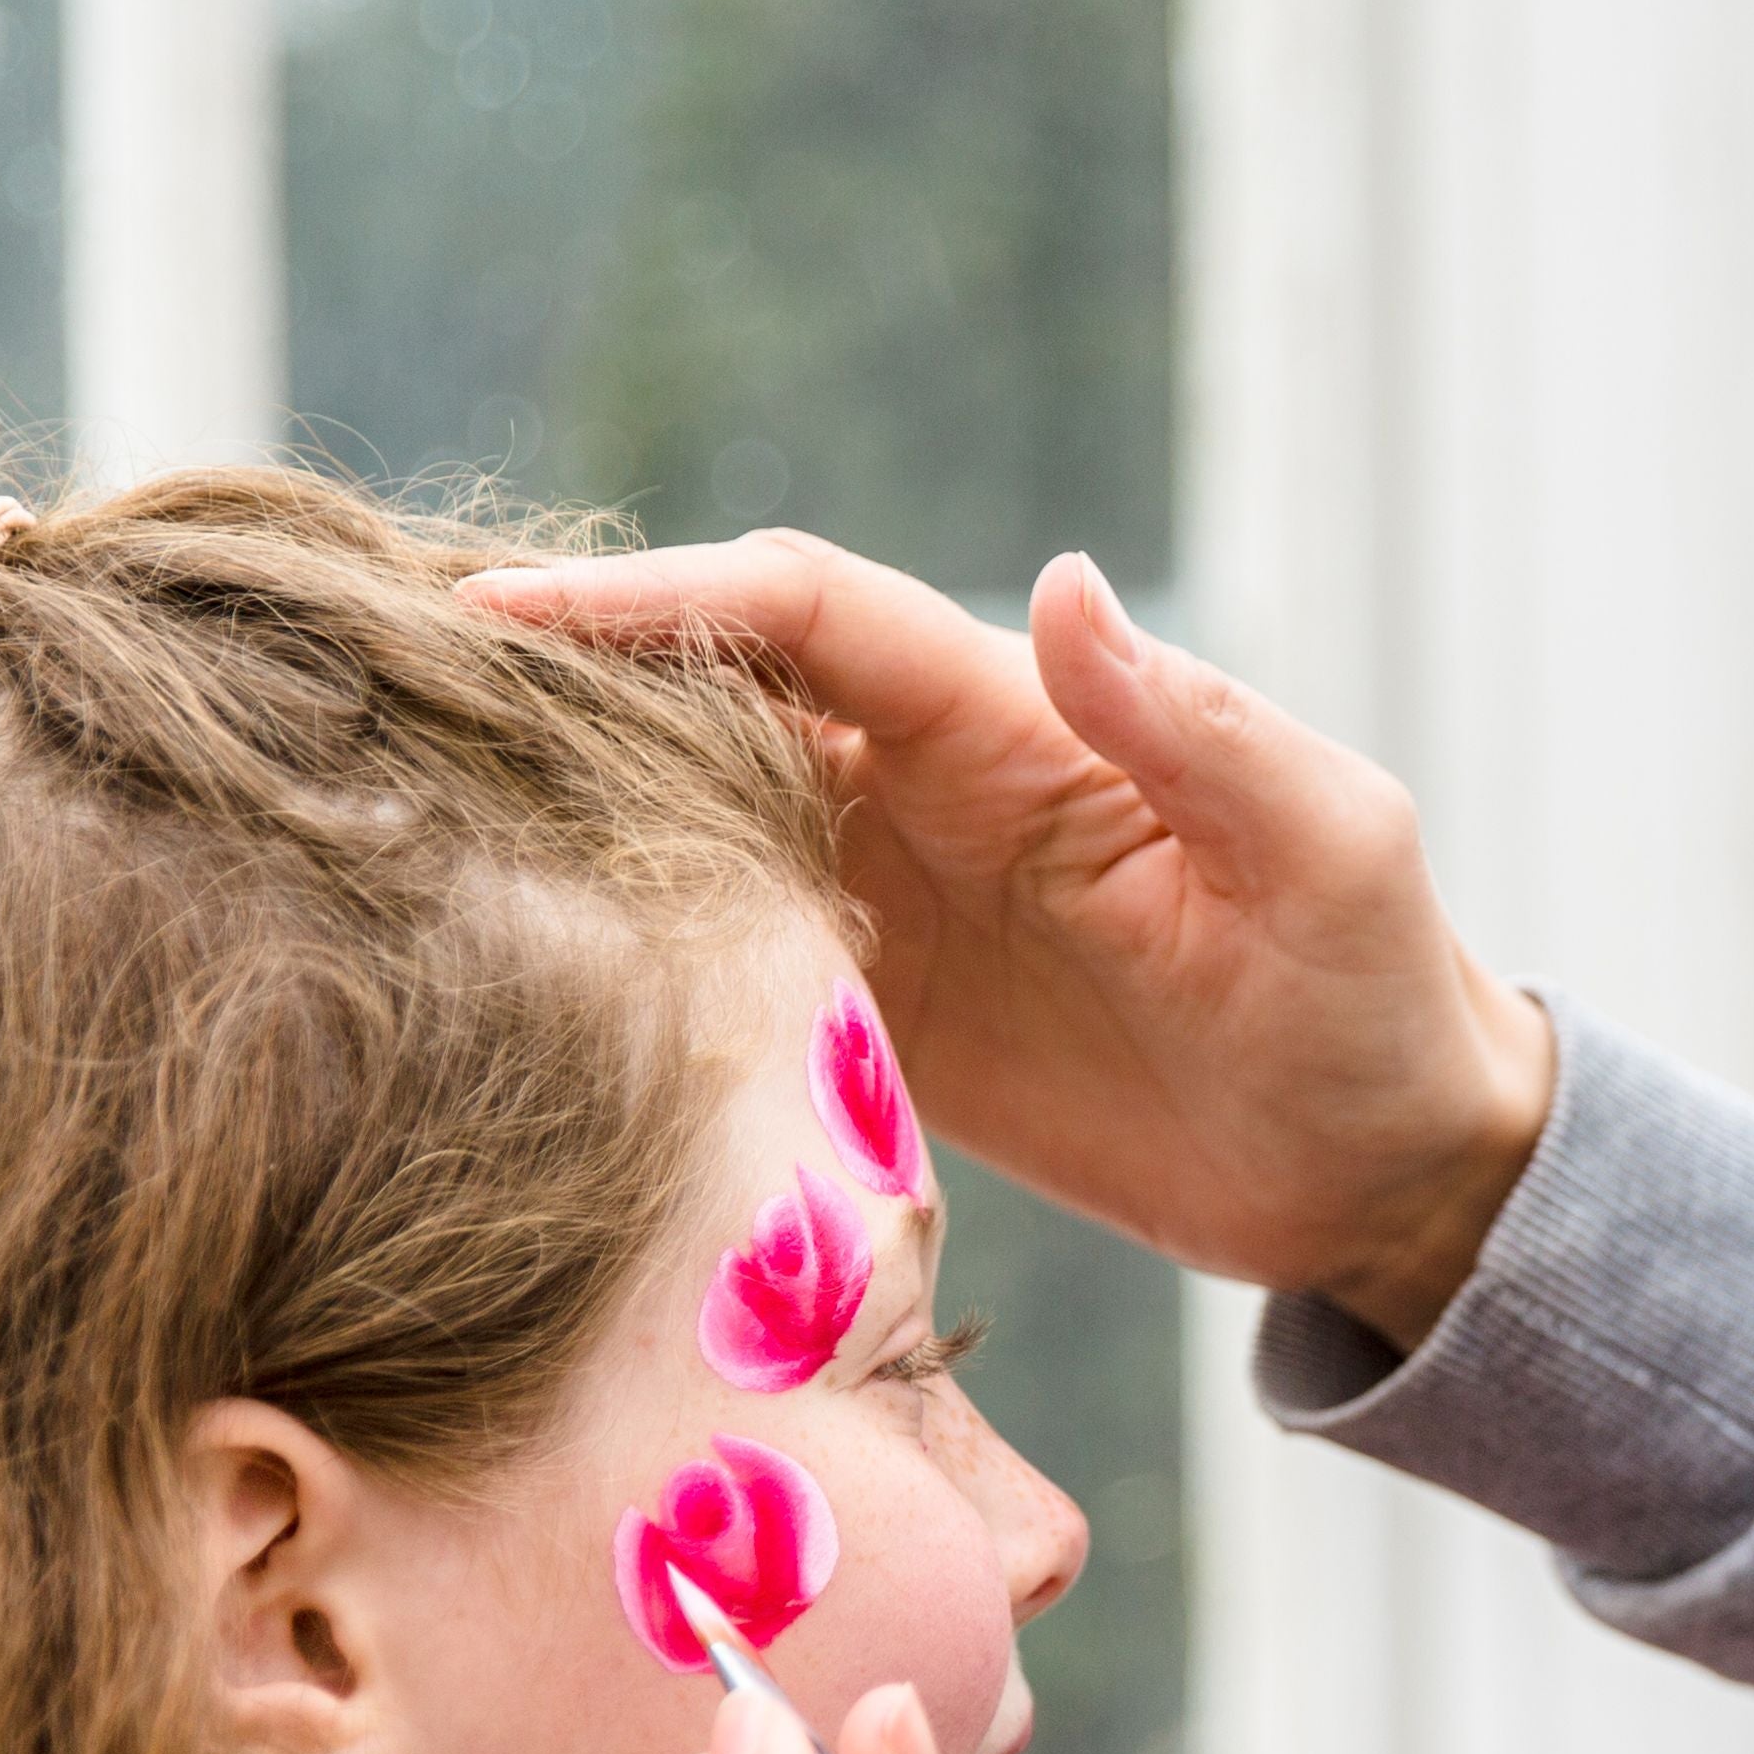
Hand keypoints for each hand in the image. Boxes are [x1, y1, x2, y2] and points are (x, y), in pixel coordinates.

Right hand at [471, 536, 1551, 1346]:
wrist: (1383, 1168)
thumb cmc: (1377, 995)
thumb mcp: (1322, 852)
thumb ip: (1197, 732)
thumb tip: (1064, 585)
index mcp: (1014, 724)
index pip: (802, 616)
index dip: (658, 600)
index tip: (502, 612)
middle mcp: (929, 787)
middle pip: (706, 689)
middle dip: (556, 670)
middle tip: (370, 678)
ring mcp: (889, 899)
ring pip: (686, 813)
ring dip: (562, 798)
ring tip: (382, 800)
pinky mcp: (870, 1021)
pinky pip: (718, 953)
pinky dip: (617, 939)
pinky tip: (496, 956)